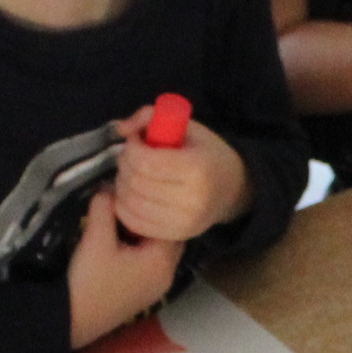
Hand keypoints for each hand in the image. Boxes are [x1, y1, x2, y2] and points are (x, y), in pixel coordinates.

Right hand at [66, 189, 178, 348]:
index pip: (171, 223)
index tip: (136, 193)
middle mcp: (166, 276)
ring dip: (142, 234)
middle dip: (149, 219)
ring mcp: (155, 288)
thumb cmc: (89, 280)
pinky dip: (138, 249)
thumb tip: (109, 186)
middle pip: (167, 237)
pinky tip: (118, 241)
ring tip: (120, 218)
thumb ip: (105, 206)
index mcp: (163, 262)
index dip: (154, 205)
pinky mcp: (141, 294)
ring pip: (157, 250)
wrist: (69, 321)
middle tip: (129, 203)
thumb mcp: (96, 237)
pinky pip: (148, 263)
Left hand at [112, 118, 248, 243]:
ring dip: (121, 186)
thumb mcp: (186, 126)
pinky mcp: (175, 236)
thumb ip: (150, 116)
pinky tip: (131, 194)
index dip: (131, 149)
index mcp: (196, 167)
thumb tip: (121, 129)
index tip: (135, 142)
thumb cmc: (205, 154)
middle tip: (130, 158)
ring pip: (131, 203)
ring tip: (131, 175)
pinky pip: (135, 222)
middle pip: (136, 182)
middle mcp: (192, 199)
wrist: (231, 189)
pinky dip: (124, 207)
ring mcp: (183, 222)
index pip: (145, 161)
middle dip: (124, 166)